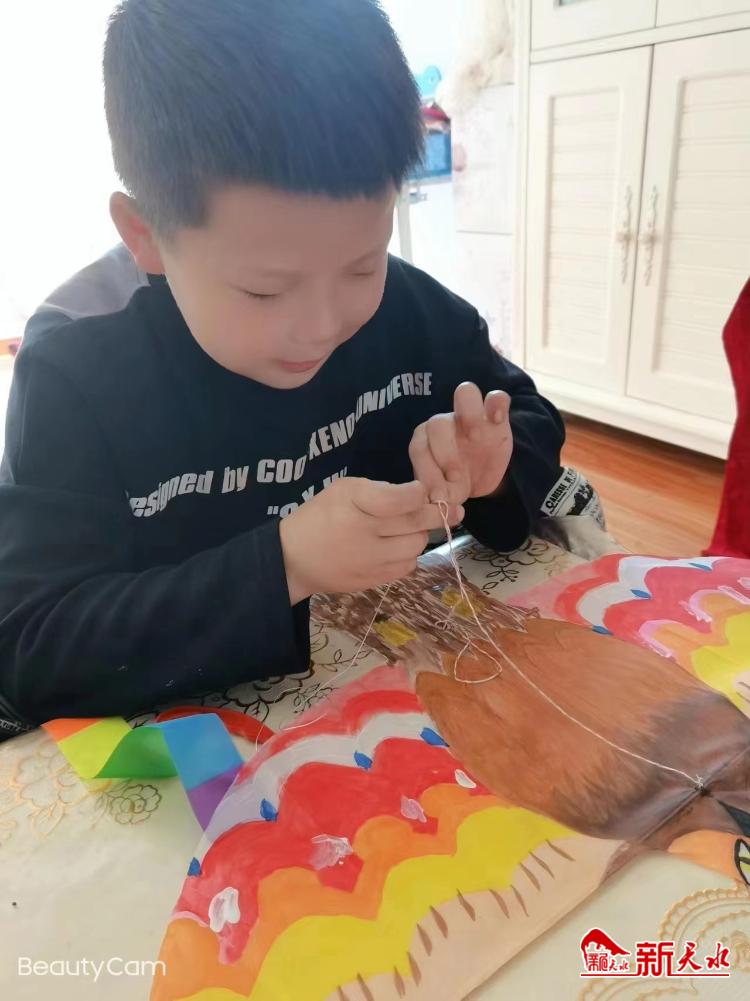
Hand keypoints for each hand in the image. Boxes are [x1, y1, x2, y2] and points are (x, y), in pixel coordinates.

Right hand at [279, 478, 463, 603]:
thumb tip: (417, 497)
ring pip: (416, 546)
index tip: (421, 490)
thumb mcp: (343, 490)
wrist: (294, 559)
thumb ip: (379, 490)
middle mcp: (365, 533)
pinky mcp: (373, 580)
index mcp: (354, 504)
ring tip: (412, 528)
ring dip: (420, 535)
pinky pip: (406, 567)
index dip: (419, 493)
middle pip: (417, 523)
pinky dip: (408, 555)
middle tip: (452, 508)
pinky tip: (398, 548)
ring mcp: (370, 561)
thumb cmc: (321, 516)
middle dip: (437, 513)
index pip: (401, 499)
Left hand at [409, 382, 511, 504]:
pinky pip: (497, 396)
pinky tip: (498, 420)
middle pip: (438, 421)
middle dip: (444, 453)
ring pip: (464, 394)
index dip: (427, 472)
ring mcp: (471, 415)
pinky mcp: (497, 415)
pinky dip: (496, 403)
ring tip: (476, 438)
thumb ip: (439, 494)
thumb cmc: (457, 482)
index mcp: (426, 441)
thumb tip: (437, 503)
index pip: (419, 447)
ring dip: (468, 415)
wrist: (481, 478)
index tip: (439, 495)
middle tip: (456, 476)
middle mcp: (445, 423)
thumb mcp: (447, 492)